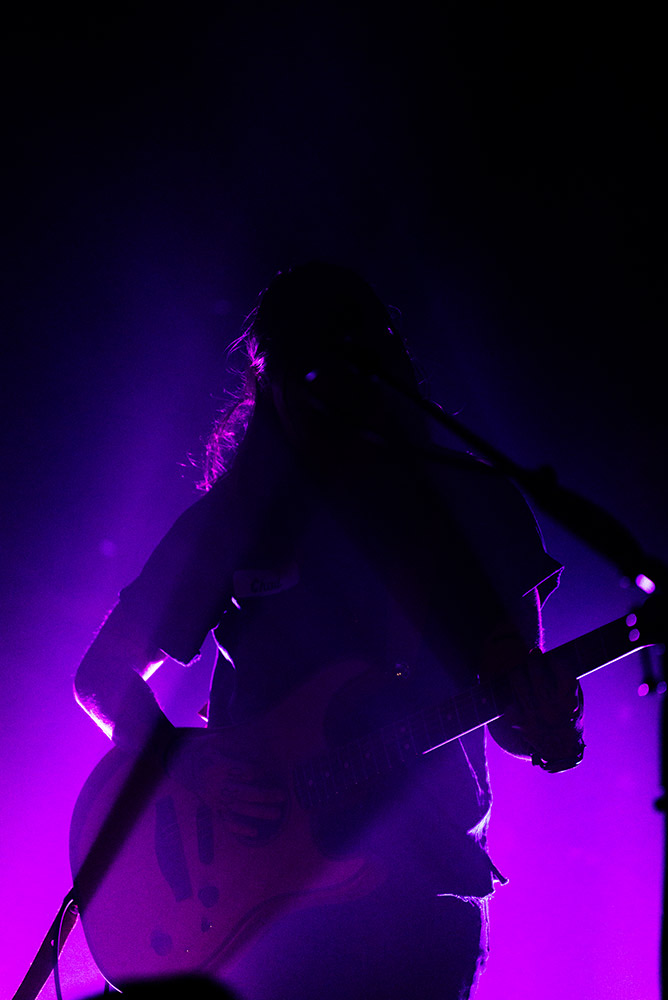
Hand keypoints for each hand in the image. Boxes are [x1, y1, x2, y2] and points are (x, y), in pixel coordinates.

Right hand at [164, 734, 287, 839]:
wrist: (180, 766)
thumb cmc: (203, 750)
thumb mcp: (215, 739)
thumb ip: (234, 736)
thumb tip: (258, 731)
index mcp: (218, 767)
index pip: (241, 771)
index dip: (255, 772)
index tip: (265, 772)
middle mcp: (217, 785)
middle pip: (244, 793)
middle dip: (264, 796)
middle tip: (282, 796)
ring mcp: (215, 799)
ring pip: (239, 808)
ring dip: (259, 812)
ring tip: (277, 813)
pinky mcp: (214, 808)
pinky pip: (227, 821)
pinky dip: (240, 828)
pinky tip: (255, 832)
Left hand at [505, 650, 584, 771]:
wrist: (561, 748)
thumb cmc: (569, 716)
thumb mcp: (577, 700)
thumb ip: (568, 680)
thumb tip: (551, 656)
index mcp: (568, 701)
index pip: (561, 670)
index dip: (555, 660)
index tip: (552, 658)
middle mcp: (551, 708)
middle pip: (536, 672)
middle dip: (534, 659)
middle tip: (534, 654)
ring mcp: (533, 715)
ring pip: (518, 681)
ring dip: (519, 670)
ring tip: (521, 667)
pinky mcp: (519, 722)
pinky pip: (508, 699)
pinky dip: (509, 692)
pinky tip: (514, 688)